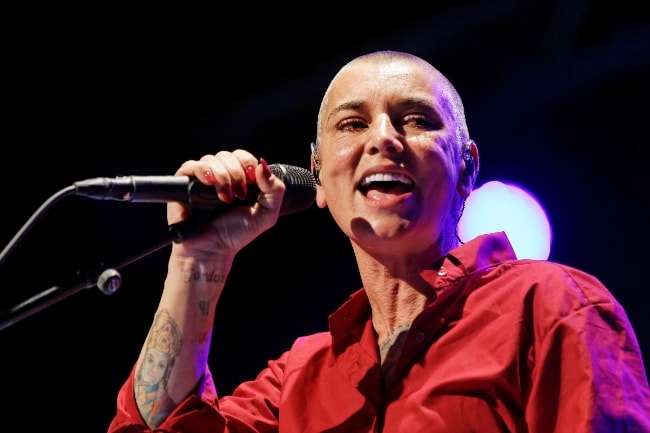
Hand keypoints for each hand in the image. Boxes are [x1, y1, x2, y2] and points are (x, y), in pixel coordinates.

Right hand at [167, 149, 285, 259]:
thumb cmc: (236, 234)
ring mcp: (202, 180)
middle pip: (227, 156)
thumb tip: (263, 165)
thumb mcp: (266, 214)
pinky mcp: (184, 185)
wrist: (212, 250)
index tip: (252, 180)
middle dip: (236, 173)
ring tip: (225, 198)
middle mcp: (220, 176)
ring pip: (211, 160)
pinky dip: (202, 171)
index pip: (242, 157)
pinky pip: (191, 166)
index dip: (248, 163)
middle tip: (240, 195)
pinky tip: (209, 183)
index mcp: (238, 179)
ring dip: (222, 176)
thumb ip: (275, 190)